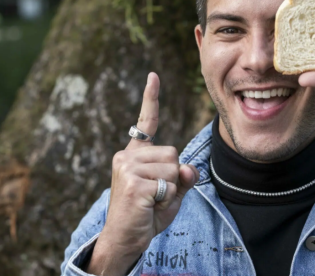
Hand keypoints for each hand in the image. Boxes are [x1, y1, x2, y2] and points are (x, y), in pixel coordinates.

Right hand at [87, 72, 199, 274]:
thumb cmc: (147, 215)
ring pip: (174, 168)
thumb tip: (190, 169)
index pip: (147, 123)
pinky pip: (168, 185)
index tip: (153, 75)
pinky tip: (149, 208)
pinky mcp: (133, 183)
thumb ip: (183, 178)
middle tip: (156, 196)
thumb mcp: (171, 193)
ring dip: (170, 190)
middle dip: (174, 178)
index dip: (152, 98)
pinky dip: (166, 200)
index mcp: (134, 155)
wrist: (124, 240)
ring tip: (152, 202)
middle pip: (174, 153)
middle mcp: (127, 156)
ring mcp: (128, 168)